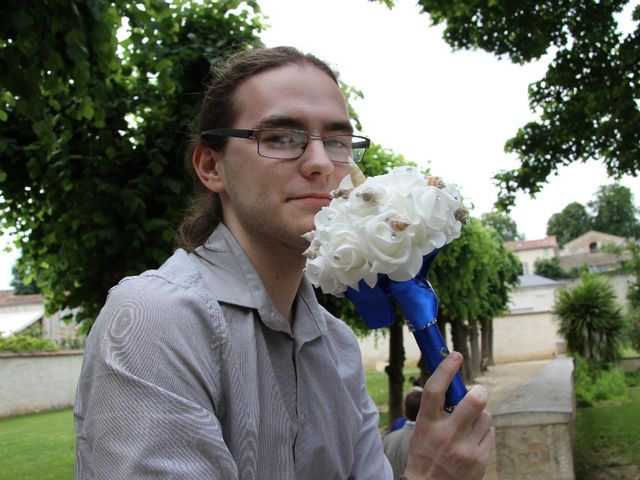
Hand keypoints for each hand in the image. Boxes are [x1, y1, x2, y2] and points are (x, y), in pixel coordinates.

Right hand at [403, 352, 493, 479]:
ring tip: (468, 427)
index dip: (446, 368)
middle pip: (473, 401)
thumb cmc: (425, 453)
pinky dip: (484, 432)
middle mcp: (446, 435)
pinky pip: (491, 433)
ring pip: (485, 417)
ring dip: (480, 417)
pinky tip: (473, 441)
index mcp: (427, 424)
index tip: (456, 355)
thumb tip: (457, 385)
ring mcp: (465, 449)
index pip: (435, 389)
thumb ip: (438, 410)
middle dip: (479, 392)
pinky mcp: (479, 460)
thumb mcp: (424, 429)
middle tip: (478, 392)